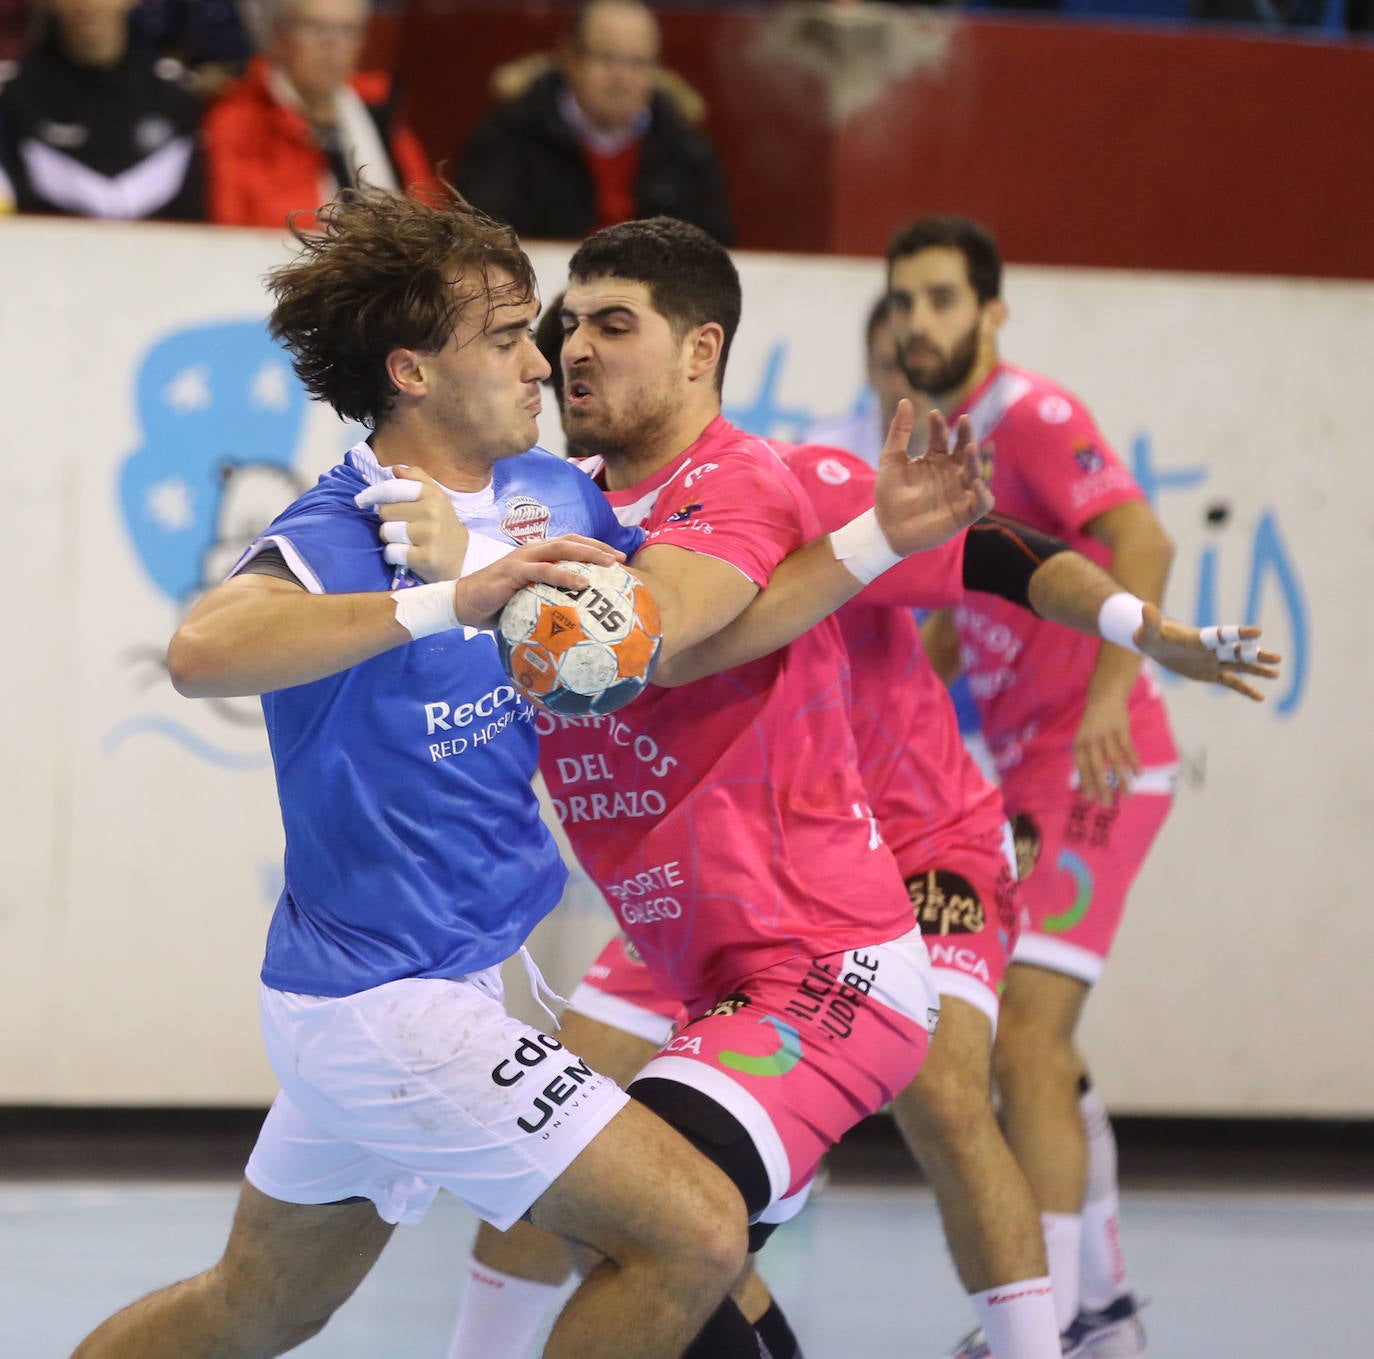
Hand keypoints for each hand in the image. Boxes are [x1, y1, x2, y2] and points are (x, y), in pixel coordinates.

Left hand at [355, 467, 469, 581]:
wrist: (464, 556)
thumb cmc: (443, 523)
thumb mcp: (436, 497)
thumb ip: (417, 479)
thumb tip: (395, 469)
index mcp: (432, 494)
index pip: (394, 488)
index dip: (373, 493)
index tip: (361, 500)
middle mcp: (432, 512)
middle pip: (385, 512)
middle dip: (388, 520)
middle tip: (402, 526)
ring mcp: (429, 535)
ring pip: (386, 532)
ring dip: (390, 539)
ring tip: (405, 542)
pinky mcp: (425, 557)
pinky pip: (391, 552)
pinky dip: (393, 556)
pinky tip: (406, 555)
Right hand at [452, 535, 626, 629]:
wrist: (463, 604)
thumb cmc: (495, 605)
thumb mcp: (526, 601)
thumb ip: (546, 602)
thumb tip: (573, 622)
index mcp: (536, 554)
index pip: (570, 544)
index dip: (594, 547)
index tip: (617, 559)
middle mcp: (532, 550)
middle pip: (571, 541)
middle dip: (599, 547)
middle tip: (621, 559)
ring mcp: (523, 558)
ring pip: (561, 549)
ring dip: (588, 555)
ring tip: (609, 565)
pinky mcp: (514, 570)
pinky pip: (544, 570)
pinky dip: (565, 575)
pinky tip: (582, 583)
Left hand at [875, 401, 994, 555]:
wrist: (886, 529)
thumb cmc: (889, 496)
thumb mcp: (891, 461)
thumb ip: (898, 432)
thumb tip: (905, 400)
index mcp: (936, 458)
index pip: (942, 438)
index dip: (939, 426)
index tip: (933, 415)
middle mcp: (952, 472)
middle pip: (964, 451)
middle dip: (966, 435)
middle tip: (964, 421)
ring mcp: (960, 491)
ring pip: (976, 472)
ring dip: (975, 459)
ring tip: (969, 447)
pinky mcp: (965, 513)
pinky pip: (981, 502)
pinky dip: (982, 494)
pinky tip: (975, 482)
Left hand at [1074, 689, 1139, 805]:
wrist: (1104, 696)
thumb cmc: (1093, 723)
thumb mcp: (1084, 738)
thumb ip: (1086, 758)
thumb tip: (1086, 784)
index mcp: (1080, 744)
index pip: (1082, 767)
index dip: (1086, 783)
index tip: (1090, 800)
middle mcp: (1091, 740)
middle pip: (1096, 767)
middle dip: (1102, 787)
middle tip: (1107, 803)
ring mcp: (1106, 735)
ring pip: (1114, 761)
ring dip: (1121, 779)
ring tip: (1127, 795)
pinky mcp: (1121, 729)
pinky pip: (1128, 749)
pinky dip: (1133, 762)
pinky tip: (1138, 774)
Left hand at [1136, 605, 1281, 700]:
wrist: (1154, 644)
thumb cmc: (1149, 635)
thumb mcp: (1146, 631)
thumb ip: (1150, 621)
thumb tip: (1146, 607)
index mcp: (1199, 638)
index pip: (1221, 636)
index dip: (1238, 634)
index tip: (1258, 632)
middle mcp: (1211, 650)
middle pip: (1237, 652)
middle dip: (1255, 655)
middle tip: (1277, 658)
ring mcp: (1213, 662)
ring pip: (1239, 667)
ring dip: (1257, 670)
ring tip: (1277, 673)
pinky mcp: (1210, 674)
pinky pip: (1231, 683)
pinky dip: (1245, 690)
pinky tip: (1261, 698)